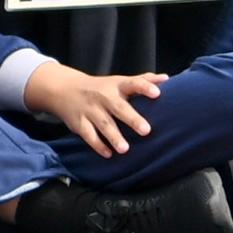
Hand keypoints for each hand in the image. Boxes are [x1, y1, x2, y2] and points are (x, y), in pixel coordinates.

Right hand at [25, 62, 167, 156]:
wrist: (65, 90)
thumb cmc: (102, 87)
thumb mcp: (120, 81)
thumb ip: (143, 80)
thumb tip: (167, 78)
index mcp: (118, 85)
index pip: (134, 83)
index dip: (145, 87)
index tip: (158, 93)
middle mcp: (104, 97)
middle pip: (119, 108)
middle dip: (132, 119)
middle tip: (146, 131)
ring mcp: (91, 110)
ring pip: (103, 125)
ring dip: (114, 137)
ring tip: (125, 149)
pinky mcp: (79, 123)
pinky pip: (88, 136)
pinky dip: (98, 145)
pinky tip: (108, 154)